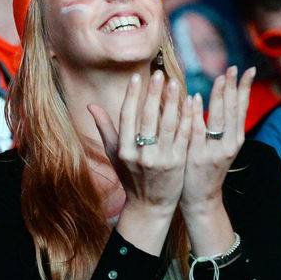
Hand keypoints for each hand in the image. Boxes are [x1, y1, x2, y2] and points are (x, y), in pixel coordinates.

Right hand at [89, 70, 194, 215]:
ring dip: (172, 102)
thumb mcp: (114, 154)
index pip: (127, 117)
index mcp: (123, 150)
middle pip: (148, 118)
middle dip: (153, 94)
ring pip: (168, 125)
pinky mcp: (178, 163)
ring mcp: (161, 160)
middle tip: (159, 74)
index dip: (132, 96)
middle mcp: (141, 155)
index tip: (137, 77)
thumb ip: (104, 127)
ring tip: (174, 83)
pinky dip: (187, 118)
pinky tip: (190, 102)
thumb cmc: (130, 177)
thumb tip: (90, 105)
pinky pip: (183, 136)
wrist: (150, 205)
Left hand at [180, 66, 254, 212]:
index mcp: (236, 139)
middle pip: (233, 110)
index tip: (247, 70)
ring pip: (219, 118)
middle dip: (234, 87)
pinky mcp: (198, 155)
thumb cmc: (207, 168)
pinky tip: (196, 98)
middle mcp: (229, 143)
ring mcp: (214, 150)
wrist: (201, 198)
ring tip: (221, 77)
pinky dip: (197, 113)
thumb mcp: (221, 147)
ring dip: (220, 95)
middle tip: (234, 67)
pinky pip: (197, 129)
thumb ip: (222, 125)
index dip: (245, 88)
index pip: (242, 108)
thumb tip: (222, 98)